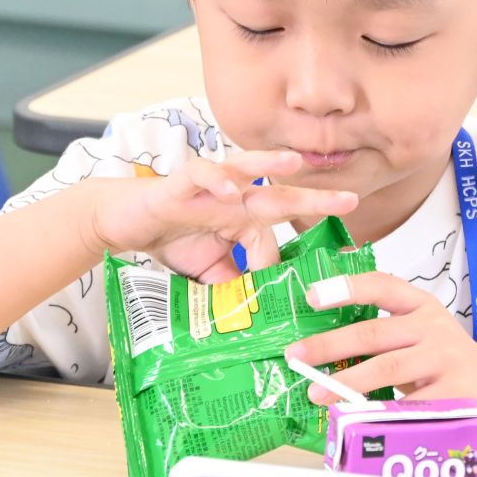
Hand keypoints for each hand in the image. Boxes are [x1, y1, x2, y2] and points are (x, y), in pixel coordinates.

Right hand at [87, 150, 356, 283]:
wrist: (125, 221)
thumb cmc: (172, 238)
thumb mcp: (209, 272)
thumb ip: (235, 285)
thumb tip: (256, 313)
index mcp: (246, 219)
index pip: (279, 235)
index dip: (296, 256)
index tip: (326, 271)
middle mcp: (235, 198)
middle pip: (280, 194)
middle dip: (314, 198)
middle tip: (350, 201)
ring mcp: (210, 187)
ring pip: (245, 167)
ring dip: (270, 163)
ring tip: (295, 163)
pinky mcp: (182, 182)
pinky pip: (203, 174)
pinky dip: (217, 180)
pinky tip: (232, 191)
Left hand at [286, 272, 476, 417]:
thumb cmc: (444, 362)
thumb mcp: (419, 334)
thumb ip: (382, 334)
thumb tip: (317, 346)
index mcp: (421, 306)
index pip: (382, 286)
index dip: (345, 287)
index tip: (311, 295)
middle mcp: (433, 328)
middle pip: (374, 333)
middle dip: (329, 344)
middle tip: (296, 356)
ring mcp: (445, 360)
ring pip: (388, 368)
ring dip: (347, 382)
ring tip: (316, 393)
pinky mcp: (454, 393)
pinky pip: (409, 404)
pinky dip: (380, 412)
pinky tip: (356, 418)